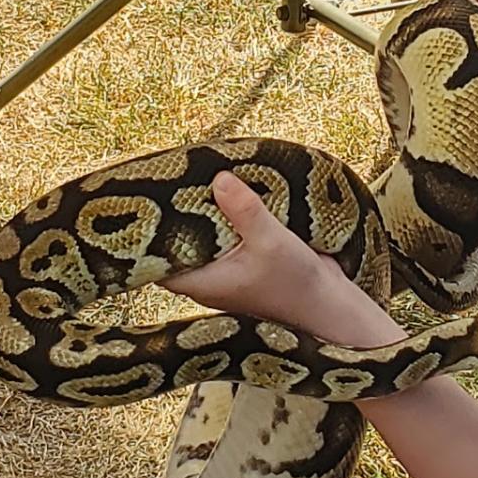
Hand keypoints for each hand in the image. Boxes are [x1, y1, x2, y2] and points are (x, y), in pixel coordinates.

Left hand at [169, 173, 402, 347]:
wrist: (329, 305)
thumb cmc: (297, 286)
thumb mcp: (271, 243)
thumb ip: (244, 212)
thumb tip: (218, 179)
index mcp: (202, 282)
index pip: (156, 259)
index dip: (148, 234)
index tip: (148, 199)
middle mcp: (208, 276)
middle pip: (178, 240)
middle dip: (177, 212)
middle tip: (173, 174)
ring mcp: (226, 268)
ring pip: (202, 235)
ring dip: (204, 209)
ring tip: (198, 172)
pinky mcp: (244, 258)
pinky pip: (226, 232)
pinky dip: (226, 213)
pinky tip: (229, 187)